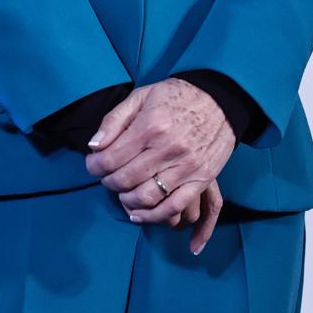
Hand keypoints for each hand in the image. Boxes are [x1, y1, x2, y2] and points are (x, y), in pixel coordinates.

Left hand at [83, 78, 234, 252]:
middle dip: (109, 182)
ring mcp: (185, 167)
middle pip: (126, 179)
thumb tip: (94, 145)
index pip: (112, 157)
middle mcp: (167, 149)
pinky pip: (174, 207)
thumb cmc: (176, 96)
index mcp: (149, 126)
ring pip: (148, 197)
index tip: (92, 166)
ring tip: (122, 194)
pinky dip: (154, 216)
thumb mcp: (142, 96)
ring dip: (127, 201)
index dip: (95, 166)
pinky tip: (139, 214)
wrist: (220, 100)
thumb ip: (115, 120)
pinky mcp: (200, 180)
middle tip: (105, 178)